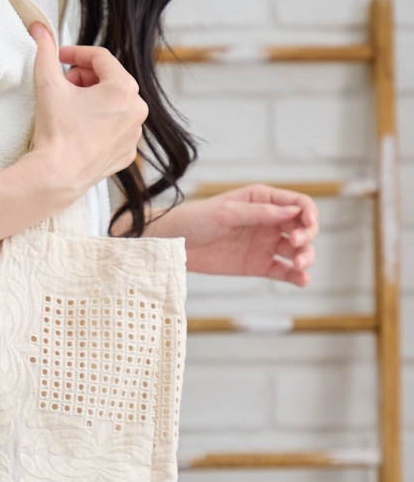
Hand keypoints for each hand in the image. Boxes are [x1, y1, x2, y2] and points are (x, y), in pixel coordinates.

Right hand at [28, 23, 148, 197]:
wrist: (57, 177)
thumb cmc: (56, 133)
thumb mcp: (48, 85)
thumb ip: (46, 52)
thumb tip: (39, 28)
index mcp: (123, 89)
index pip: (100, 57)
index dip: (75, 54)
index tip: (59, 58)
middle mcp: (136, 110)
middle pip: (109, 80)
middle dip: (84, 79)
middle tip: (62, 86)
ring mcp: (133, 134)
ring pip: (113, 105)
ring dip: (92, 101)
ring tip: (69, 109)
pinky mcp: (126, 154)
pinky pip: (114, 128)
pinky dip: (99, 124)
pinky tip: (79, 130)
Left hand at [149, 184, 318, 283]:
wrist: (173, 244)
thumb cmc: (196, 220)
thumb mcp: (227, 213)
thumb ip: (259, 213)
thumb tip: (292, 212)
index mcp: (263, 200)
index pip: (298, 204)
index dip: (309, 214)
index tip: (308, 225)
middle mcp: (269, 221)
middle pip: (302, 228)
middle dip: (307, 237)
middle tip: (297, 246)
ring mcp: (265, 244)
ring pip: (297, 250)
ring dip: (305, 257)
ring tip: (299, 266)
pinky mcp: (258, 265)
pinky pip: (282, 271)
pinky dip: (295, 276)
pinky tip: (302, 281)